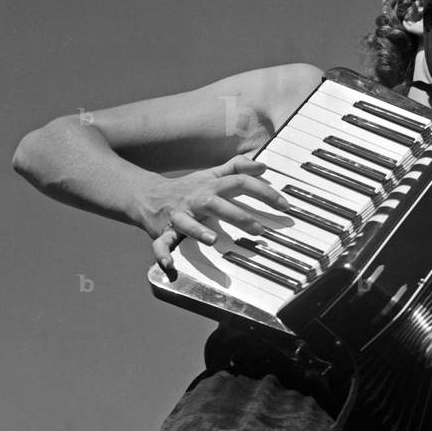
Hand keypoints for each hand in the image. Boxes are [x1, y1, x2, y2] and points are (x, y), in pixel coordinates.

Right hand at [139, 155, 292, 274]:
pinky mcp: (162, 231)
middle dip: (238, 216)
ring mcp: (178, 216)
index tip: (284, 205)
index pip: (240, 183)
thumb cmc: (187, 188)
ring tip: (213, 240)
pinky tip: (170, 265)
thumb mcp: (211, 175)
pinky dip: (163, 254)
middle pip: (217, 204)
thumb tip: (262, 165)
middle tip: (259, 229)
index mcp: (210, 186)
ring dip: (199, 231)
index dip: (263, 192)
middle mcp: (196, 200)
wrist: (146, 196)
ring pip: (187, 222)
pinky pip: (161, 244)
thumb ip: (237, 168)